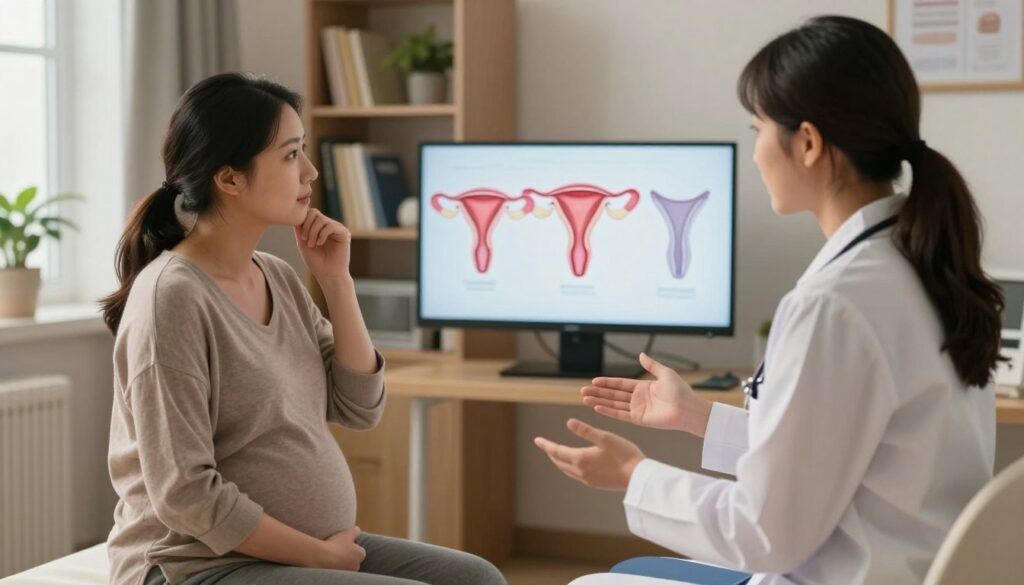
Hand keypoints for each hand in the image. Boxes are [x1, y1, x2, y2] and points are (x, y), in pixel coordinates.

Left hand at [294, 209, 350, 280]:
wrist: (327, 275)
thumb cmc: (315, 262)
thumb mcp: (302, 243)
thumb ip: (299, 229)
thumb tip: (295, 215)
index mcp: (319, 227)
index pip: (309, 213)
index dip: (302, 221)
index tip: (301, 236)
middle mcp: (328, 225)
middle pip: (314, 213)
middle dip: (307, 226)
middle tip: (305, 240)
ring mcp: (337, 228)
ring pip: (321, 219)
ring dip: (313, 232)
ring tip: (312, 245)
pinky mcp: (344, 233)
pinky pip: (330, 226)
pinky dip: (322, 234)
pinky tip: (320, 244)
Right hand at [318, 526, 365, 570]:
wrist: (322, 557)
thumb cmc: (336, 544)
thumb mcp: (347, 533)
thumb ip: (355, 531)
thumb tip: (357, 530)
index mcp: (361, 554)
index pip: (358, 550)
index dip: (351, 546)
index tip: (343, 544)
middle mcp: (357, 566)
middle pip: (352, 559)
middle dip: (347, 556)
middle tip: (337, 550)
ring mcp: (348, 572)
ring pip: (345, 566)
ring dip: (340, 562)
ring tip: (331, 556)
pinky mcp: (339, 577)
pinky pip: (338, 571)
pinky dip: (334, 568)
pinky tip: (328, 562)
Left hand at [533, 419, 645, 491]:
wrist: (638, 477)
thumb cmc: (624, 454)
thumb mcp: (604, 437)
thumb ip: (585, 430)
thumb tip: (568, 422)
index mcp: (580, 458)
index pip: (557, 451)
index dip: (546, 445)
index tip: (537, 440)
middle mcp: (581, 471)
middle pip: (559, 462)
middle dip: (551, 453)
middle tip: (545, 446)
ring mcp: (588, 479)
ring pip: (567, 470)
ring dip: (559, 461)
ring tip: (556, 455)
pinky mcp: (596, 484)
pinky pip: (576, 475)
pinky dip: (569, 468)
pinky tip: (575, 465)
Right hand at [581, 352, 712, 436]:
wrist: (689, 409)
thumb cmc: (681, 391)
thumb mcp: (665, 373)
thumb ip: (651, 365)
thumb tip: (641, 355)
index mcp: (643, 387)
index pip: (620, 384)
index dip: (606, 383)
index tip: (593, 381)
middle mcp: (638, 399)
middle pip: (613, 395)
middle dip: (598, 393)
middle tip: (583, 391)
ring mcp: (638, 410)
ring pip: (614, 405)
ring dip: (599, 402)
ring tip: (585, 399)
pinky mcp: (639, 420)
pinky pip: (620, 415)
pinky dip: (608, 411)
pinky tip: (597, 407)